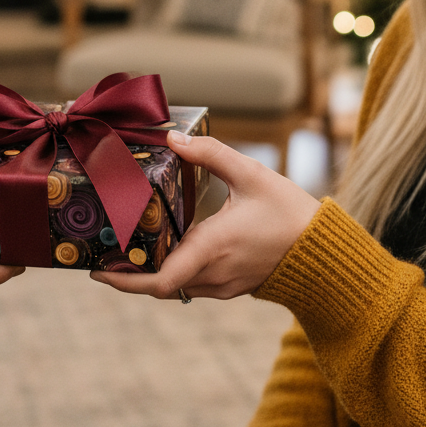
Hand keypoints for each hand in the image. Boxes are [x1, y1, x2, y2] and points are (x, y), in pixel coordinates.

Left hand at [92, 133, 318, 301]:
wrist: (327, 254)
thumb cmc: (291, 213)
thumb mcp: (252, 175)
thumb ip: (211, 154)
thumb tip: (174, 138)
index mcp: (211, 248)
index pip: (160, 281)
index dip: (125, 282)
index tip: (99, 272)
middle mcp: (212, 273)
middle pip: (159, 287)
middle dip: (128, 277)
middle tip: (102, 259)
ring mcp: (222, 285)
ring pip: (175, 288)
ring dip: (150, 276)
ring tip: (125, 253)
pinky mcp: (230, 287)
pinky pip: (192, 286)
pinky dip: (172, 274)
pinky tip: (162, 253)